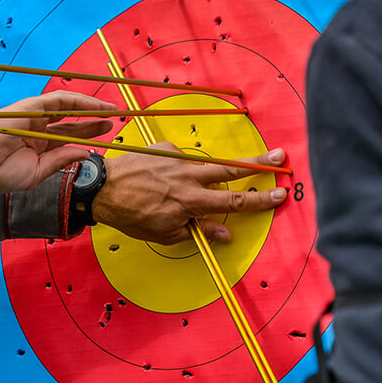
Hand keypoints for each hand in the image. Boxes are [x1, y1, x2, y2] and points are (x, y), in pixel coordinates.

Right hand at [0, 91, 115, 191]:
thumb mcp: (37, 172)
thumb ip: (61, 161)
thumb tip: (84, 153)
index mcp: (36, 145)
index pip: (66, 138)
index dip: (86, 136)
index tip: (104, 137)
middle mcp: (37, 128)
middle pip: (71, 123)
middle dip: (93, 122)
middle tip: (112, 121)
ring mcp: (35, 116)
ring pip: (69, 107)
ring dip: (90, 107)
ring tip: (110, 110)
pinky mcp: (32, 106)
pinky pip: (61, 100)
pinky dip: (79, 101)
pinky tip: (95, 106)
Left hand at [92, 144, 288, 243]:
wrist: (101, 188)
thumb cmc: (131, 215)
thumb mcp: (165, 232)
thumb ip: (199, 230)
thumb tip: (225, 234)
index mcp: (192, 200)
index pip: (234, 201)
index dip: (259, 200)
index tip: (279, 194)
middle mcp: (189, 176)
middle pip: (232, 169)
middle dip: (259, 162)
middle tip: (280, 155)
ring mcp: (177, 159)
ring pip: (203, 166)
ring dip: (202, 174)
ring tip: (174, 188)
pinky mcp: (164, 148)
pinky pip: (178, 160)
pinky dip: (174, 171)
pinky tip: (156, 180)